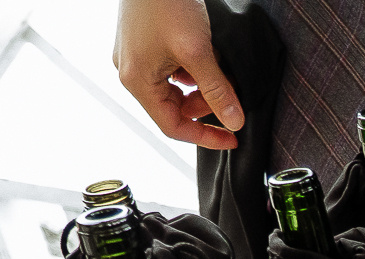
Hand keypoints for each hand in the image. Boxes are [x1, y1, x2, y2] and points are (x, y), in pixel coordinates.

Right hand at [115, 0, 242, 150]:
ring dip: (200, 86)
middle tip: (229, 96)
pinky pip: (170, 69)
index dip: (205, 137)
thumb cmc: (166, 3)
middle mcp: (131, 72)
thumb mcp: (198, 51)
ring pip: (174, 88)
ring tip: (218, 70)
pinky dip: (191, 69)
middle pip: (174, 108)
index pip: (172, 127)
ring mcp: (135, 57)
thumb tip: (233, 121)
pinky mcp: (143, 43)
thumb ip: (216, 90)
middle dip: (204, 107)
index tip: (231, 138)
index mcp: (137, 81)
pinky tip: (205, 54)